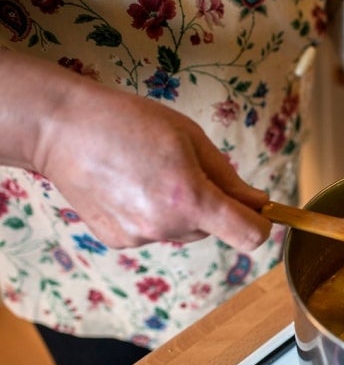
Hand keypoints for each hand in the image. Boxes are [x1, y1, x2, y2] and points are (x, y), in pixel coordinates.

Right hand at [30, 70, 270, 250]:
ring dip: (184, 210)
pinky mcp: (119, 241)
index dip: (261, 223)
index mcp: (190, 198)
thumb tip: (259, 204)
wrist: (61, 129)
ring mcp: (139, 238)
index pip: (249, 235)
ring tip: (152, 175)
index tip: (257, 210)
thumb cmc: (130, 122)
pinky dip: (154, 215)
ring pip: (186, 230)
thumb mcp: (191, 138)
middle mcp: (166, 226)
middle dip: (214, 205)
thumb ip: (229, 178)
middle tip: (187, 170)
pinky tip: (131, 188)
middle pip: (215, 230)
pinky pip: (156, 232)